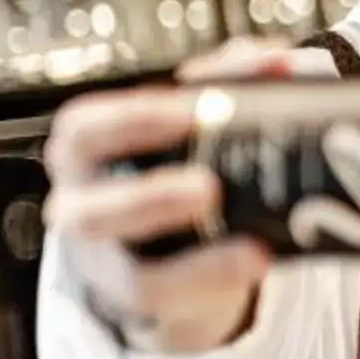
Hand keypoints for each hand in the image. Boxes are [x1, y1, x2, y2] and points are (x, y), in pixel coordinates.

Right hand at [43, 39, 303, 354]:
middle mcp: (81, 205)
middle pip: (91, 207)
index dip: (131, 119)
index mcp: (85, 149)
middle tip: (208, 186)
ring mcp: (106, 260)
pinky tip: (256, 255)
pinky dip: (212, 274)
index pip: (84, 130)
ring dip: (182, 253)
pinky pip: (167, 293)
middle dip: (149, 197)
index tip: (188, 108)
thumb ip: (224, 83)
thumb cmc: (170, 164)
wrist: (170, 244)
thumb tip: (279, 60)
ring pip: (128, 268)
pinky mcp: (141, 297)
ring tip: (230, 227)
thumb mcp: (186, 121)